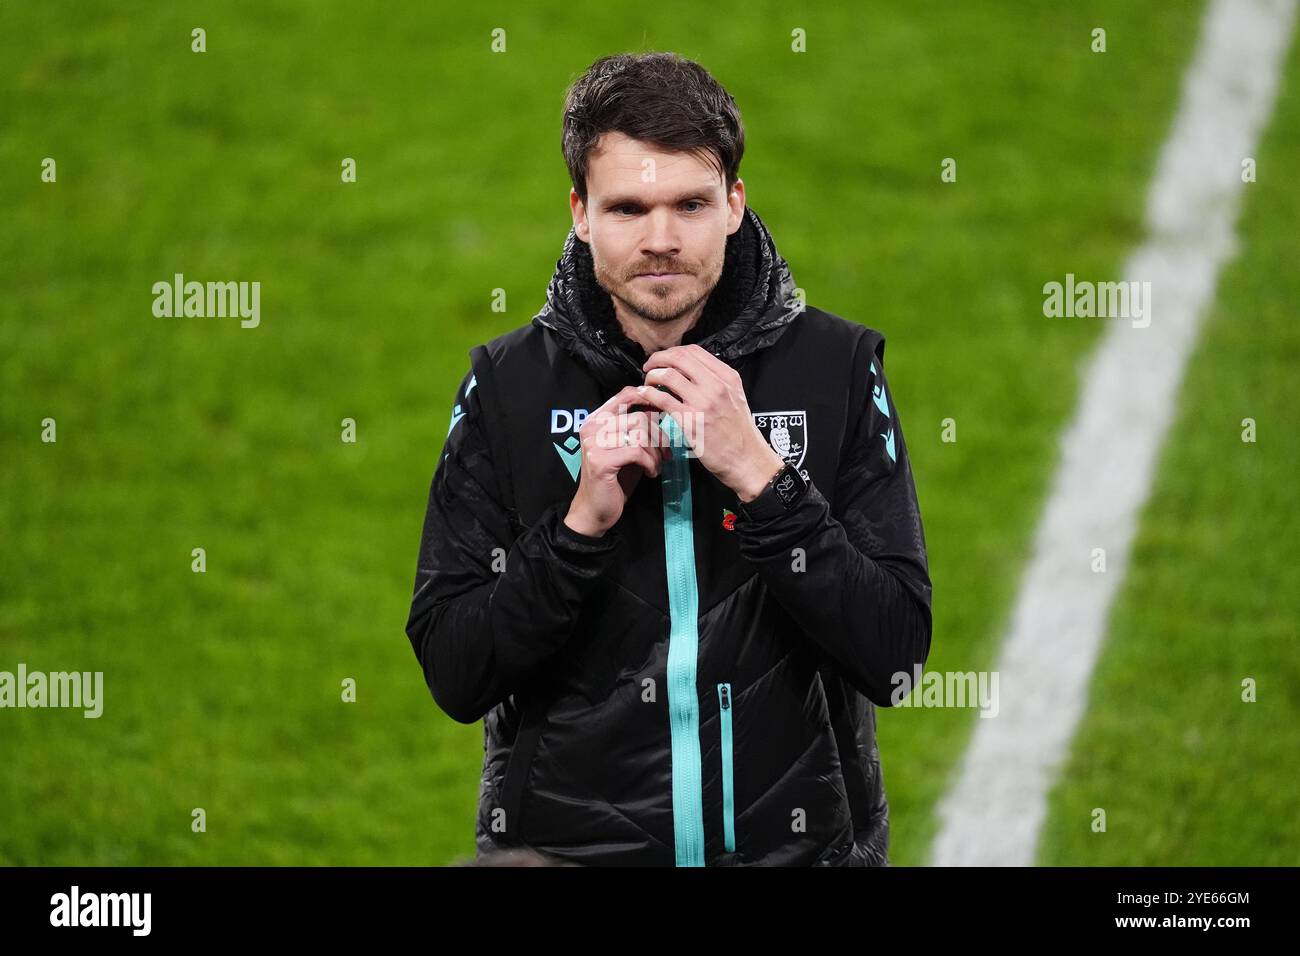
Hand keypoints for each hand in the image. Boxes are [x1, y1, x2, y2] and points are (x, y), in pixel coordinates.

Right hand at [564, 385, 670, 536]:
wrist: (595, 509)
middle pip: (639, 417)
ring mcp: (594, 444)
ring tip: (657, 465)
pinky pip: (637, 452)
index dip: (649, 400)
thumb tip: (659, 407)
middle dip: (659, 436)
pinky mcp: (600, 461)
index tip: (663, 415)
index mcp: (596, 420)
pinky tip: (651, 473)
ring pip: (640, 434)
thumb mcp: (628, 447)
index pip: (625, 395)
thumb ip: (638, 428)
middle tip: (665, 453)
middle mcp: (592, 427)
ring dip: (656, 452)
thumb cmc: (615, 479)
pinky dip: (651, 463)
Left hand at [638, 344, 785, 501]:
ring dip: (651, 376)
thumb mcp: (735, 397)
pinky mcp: (690, 421)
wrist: (747, 459)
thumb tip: (691, 373)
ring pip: (668, 375)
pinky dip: (648, 395)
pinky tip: (645, 396)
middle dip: (658, 359)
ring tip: (647, 384)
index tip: (664, 360)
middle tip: (649, 366)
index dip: (672, 352)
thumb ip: (716, 382)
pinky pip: (662, 400)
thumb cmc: (739, 433)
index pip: (694, 351)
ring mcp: (703, 403)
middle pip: (678, 358)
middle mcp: (716, 386)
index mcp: (727, 378)